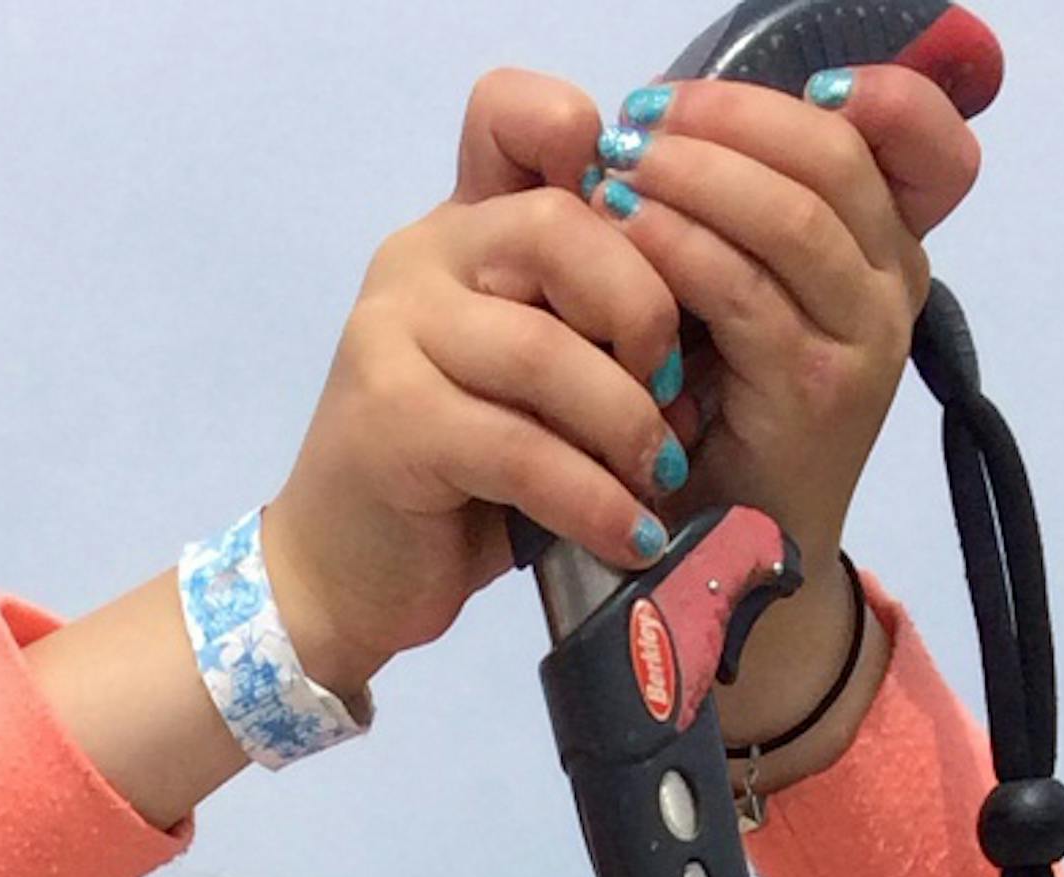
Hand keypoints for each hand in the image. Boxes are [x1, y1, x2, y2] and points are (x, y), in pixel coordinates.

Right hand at [263, 75, 694, 697]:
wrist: (348, 574)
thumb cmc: (463, 481)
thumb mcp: (540, 387)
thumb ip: (597, 330)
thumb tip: (714, 321)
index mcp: (462, 229)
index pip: (513, 116)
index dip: (591, 142)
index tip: (654, 229)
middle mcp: (421, 260)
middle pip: (556, 227)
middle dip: (643, 310)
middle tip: (676, 395)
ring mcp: (393, 335)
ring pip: (543, 349)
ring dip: (627, 424)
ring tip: (662, 482)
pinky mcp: (391, 423)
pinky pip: (520, 449)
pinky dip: (593, 499)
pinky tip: (633, 536)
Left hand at [577, 67, 981, 742]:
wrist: (730, 555)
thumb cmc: (717, 410)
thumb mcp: (740, 291)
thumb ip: (745, 209)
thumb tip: (684, 109)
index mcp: (890, 250)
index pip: (926, 140)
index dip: (877, 91)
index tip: (792, 81)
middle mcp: (895, 289)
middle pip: (832, 157)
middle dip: (728, 121)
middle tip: (642, 117)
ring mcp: (866, 345)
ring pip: (789, 215)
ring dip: (692, 175)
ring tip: (619, 164)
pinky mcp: (816, 396)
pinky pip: (742, 292)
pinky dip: (676, 248)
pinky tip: (622, 230)